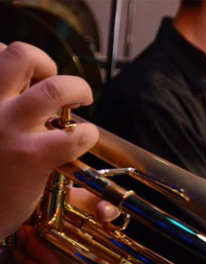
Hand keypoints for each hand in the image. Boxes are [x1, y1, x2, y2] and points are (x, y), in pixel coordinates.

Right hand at [0, 41, 97, 237]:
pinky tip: (84, 140)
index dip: (22, 62)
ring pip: (55, 88)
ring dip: (78, 89)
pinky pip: (75, 135)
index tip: (30, 79)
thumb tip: (35, 91)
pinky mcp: (31, 157)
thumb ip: (5, 106)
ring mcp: (8, 129)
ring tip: (82, 100)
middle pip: (21, 54)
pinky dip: (89, 134)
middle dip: (48, 64)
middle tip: (56, 85)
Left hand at [13, 188, 118, 263]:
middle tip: (23, 233)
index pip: (88, 252)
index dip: (62, 247)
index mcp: (95, 241)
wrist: (53, 219)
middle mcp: (89, 260)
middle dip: (40, 254)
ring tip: (20, 252)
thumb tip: (103, 211)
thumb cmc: (69, 205)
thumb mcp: (82, 199)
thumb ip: (100, 203)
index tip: (34, 229)